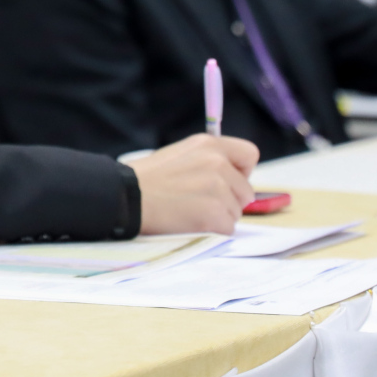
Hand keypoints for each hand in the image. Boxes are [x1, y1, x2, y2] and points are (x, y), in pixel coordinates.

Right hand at [125, 133, 258, 234]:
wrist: (126, 197)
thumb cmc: (147, 178)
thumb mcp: (180, 154)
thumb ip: (209, 160)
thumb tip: (232, 178)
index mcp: (209, 144)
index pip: (250, 154)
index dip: (241, 171)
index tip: (227, 181)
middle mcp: (218, 163)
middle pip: (246, 190)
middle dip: (230, 200)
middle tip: (201, 202)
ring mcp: (218, 189)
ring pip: (237, 212)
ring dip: (219, 216)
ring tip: (191, 212)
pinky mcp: (214, 214)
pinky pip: (228, 229)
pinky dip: (213, 231)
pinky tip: (191, 223)